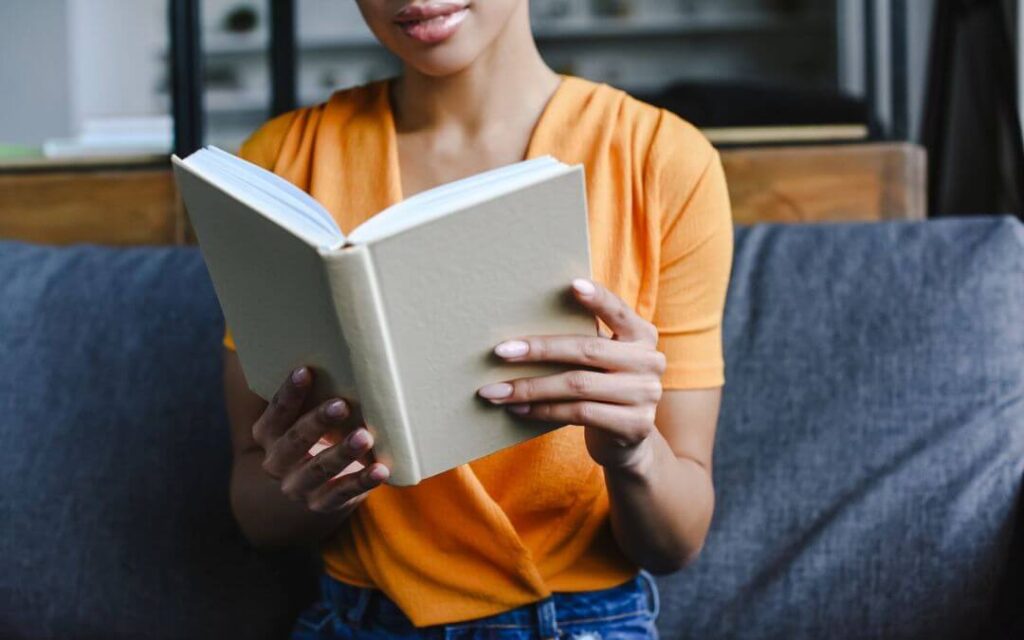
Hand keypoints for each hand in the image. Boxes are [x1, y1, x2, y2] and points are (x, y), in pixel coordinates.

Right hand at [252, 367, 389, 513]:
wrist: (308, 487)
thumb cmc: (313, 435)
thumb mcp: (302, 418)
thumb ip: (311, 396)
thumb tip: (341, 352)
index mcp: (267, 435)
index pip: (276, 411)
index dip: (290, 392)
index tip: (306, 370)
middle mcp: (276, 462)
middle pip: (295, 440)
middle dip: (317, 422)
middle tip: (341, 405)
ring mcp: (298, 486)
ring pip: (319, 469)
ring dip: (342, 452)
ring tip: (364, 437)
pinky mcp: (322, 504)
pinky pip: (343, 493)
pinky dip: (363, 482)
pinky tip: (380, 470)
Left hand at [477, 278, 665, 471]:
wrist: (626, 439)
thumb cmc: (601, 386)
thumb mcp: (601, 360)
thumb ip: (582, 340)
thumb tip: (521, 327)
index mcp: (642, 334)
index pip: (618, 311)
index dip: (597, 298)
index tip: (572, 284)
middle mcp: (650, 361)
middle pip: (587, 350)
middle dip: (539, 350)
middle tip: (500, 352)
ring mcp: (646, 394)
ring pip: (577, 386)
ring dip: (531, 388)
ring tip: (496, 391)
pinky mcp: (634, 425)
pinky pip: (579, 413)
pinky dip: (543, 410)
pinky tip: (518, 409)